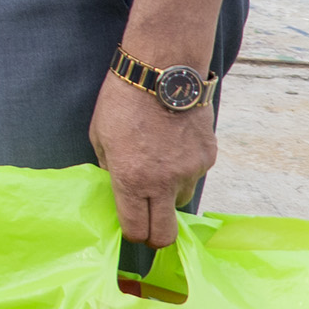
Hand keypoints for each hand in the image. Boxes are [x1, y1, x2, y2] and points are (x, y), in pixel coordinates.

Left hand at [91, 70, 217, 249]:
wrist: (162, 73)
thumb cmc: (122, 102)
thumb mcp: (100, 137)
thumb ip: (109, 168)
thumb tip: (117, 187)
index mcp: (131, 180)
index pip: (136, 228)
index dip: (133, 235)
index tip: (131, 230)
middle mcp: (164, 182)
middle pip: (166, 233)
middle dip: (156, 235)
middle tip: (148, 222)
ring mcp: (190, 172)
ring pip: (182, 201)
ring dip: (169, 195)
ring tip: (158, 166)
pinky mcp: (208, 158)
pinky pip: (195, 176)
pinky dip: (184, 170)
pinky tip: (173, 146)